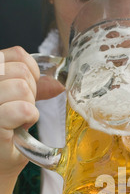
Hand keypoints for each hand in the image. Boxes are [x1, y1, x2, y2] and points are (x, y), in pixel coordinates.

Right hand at [0, 46, 63, 176]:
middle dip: (31, 93)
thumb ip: (34, 90)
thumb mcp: (19, 107)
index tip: (29, 91)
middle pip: (22, 71)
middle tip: (21, 112)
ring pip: (22, 87)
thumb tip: (58, 83)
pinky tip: (20, 127)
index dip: (32, 72)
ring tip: (18, 121)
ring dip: (29, 107)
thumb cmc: (6, 139)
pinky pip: (23, 109)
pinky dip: (28, 118)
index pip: (17, 54)